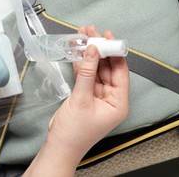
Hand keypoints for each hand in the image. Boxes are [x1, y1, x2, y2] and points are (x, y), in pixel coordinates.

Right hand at [49, 25, 128, 161]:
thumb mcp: (81, 99)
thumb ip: (87, 73)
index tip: (108, 36)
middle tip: (92, 32)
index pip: (121, 72)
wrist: (58, 146)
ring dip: (89, 54)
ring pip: (95, 70)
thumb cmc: (74, 131)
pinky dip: (81, 64)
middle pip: (108, 68)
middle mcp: (110, 98)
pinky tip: (77, 51)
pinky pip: (85, 76)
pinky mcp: (84, 95)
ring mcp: (97, 96)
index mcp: (118, 103)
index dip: (115, 52)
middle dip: (100, 50)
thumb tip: (92, 50)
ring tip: (83, 36)